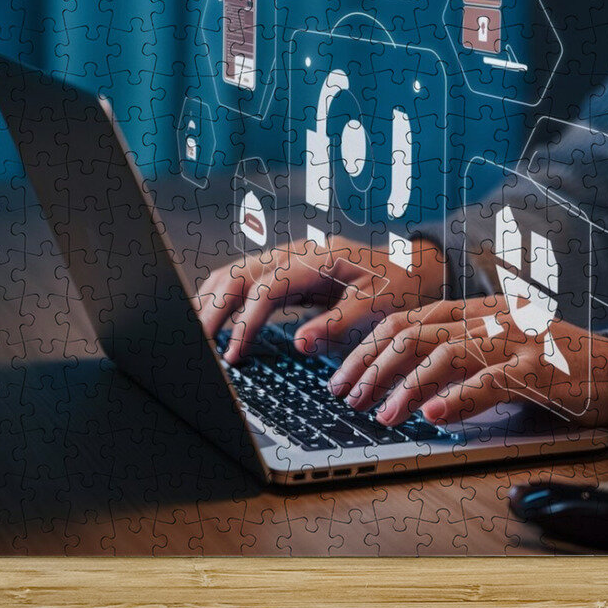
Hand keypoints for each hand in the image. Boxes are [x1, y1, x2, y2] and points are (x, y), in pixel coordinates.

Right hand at [195, 237, 445, 364]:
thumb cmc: (397, 287)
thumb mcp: (378, 307)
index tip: (234, 354)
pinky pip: (243, 280)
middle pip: (239, 275)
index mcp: (318, 260)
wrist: (411, 267)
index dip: (246, 322)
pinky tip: (211, 321)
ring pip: (234, 273)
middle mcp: (296, 253)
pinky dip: (222, 298)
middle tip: (199, 346)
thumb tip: (299, 343)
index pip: (266, 288)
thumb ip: (339, 323)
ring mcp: (287, 259)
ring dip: (211, 302)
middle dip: (213, 310)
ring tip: (196, 336)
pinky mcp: (284, 271)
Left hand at [329, 298, 607, 427]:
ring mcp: (513, 342)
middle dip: (372, 366)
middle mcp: (488, 318)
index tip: (341, 376)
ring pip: (444, 354)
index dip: (368, 347)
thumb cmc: (551, 365)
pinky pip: (489, 382)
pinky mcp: (536, 370)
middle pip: (414, 333)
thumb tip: (405, 390)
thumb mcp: (497, 350)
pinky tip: (432, 416)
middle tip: (346, 397)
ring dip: (405, 386)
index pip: (407, 319)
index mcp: (475, 310)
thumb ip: (457, 358)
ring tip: (381, 414)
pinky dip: (457, 398)